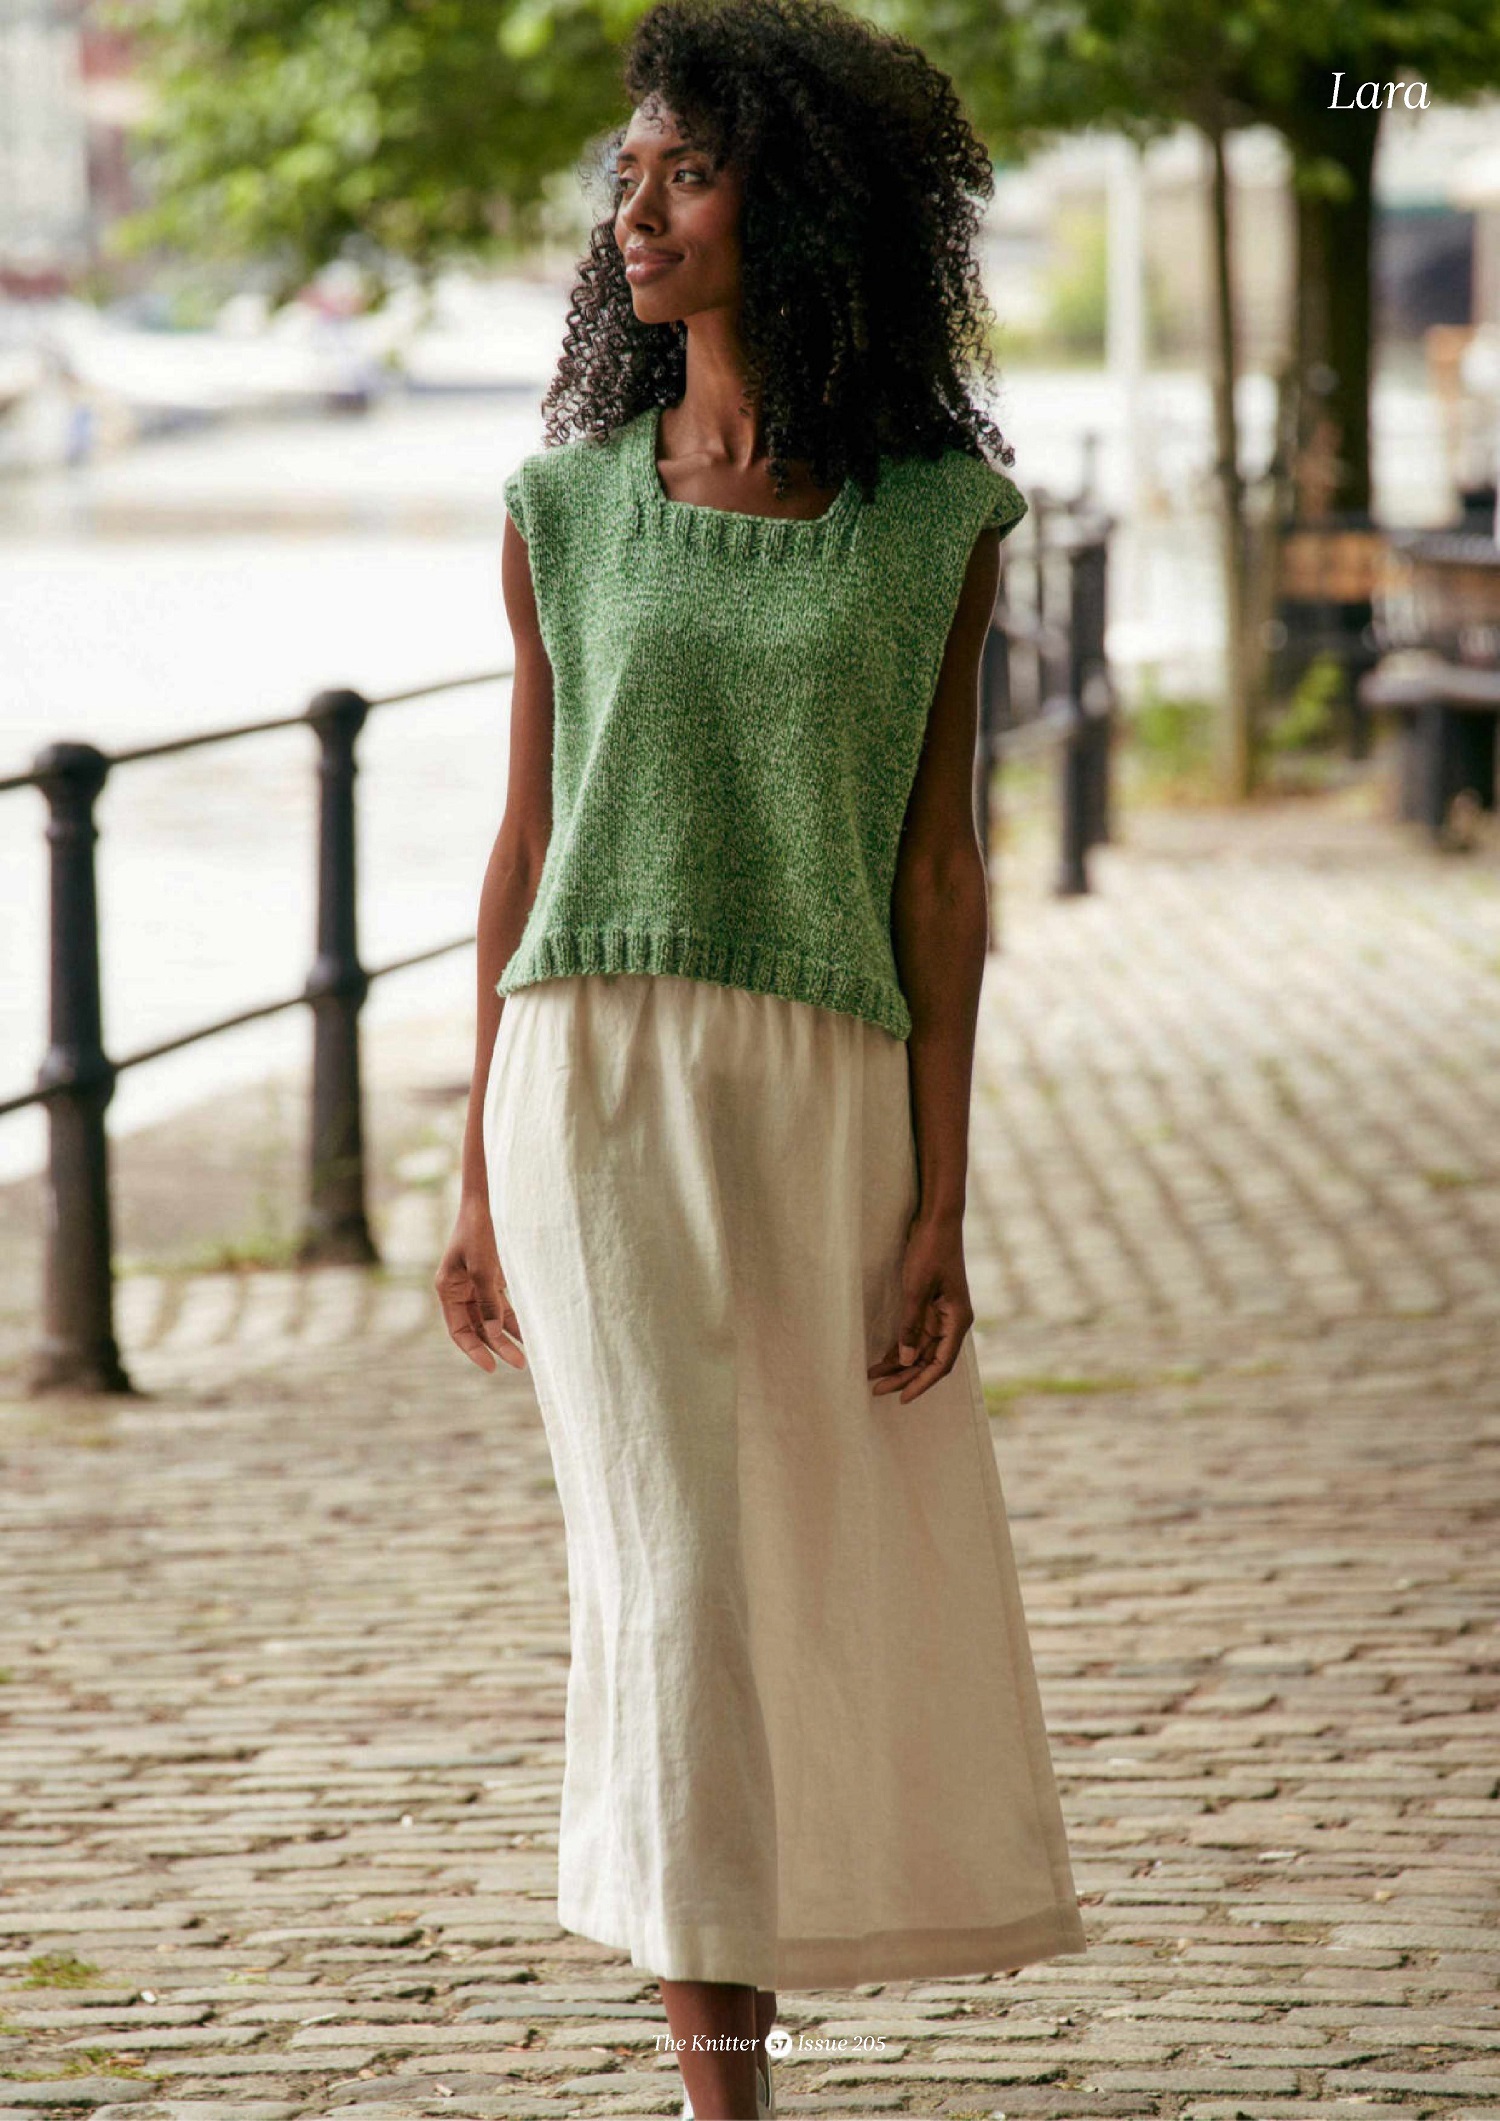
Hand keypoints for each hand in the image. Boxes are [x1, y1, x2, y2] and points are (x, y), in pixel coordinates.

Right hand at [434, 1198, 525, 1373]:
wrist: (485, 1203)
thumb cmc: (478, 1230)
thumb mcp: (483, 1266)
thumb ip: (489, 1300)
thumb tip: (496, 1333)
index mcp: (448, 1289)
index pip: (459, 1330)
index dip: (474, 1350)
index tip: (492, 1367)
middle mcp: (460, 1291)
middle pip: (478, 1328)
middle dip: (497, 1346)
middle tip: (520, 1363)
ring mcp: (476, 1285)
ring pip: (492, 1319)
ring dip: (507, 1335)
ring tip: (526, 1354)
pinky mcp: (491, 1278)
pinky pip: (502, 1305)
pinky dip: (513, 1318)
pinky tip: (527, 1332)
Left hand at [867, 1210, 973, 1403]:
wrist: (937, 1220)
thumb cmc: (931, 1251)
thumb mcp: (917, 1288)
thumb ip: (912, 1325)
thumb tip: (907, 1359)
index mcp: (957, 1320)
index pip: (940, 1363)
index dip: (921, 1383)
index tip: (901, 1398)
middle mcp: (952, 1321)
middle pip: (929, 1360)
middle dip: (904, 1376)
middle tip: (877, 1389)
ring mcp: (942, 1314)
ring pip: (921, 1349)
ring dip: (899, 1363)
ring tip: (873, 1376)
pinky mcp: (931, 1305)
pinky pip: (916, 1334)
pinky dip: (901, 1346)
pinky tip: (883, 1357)